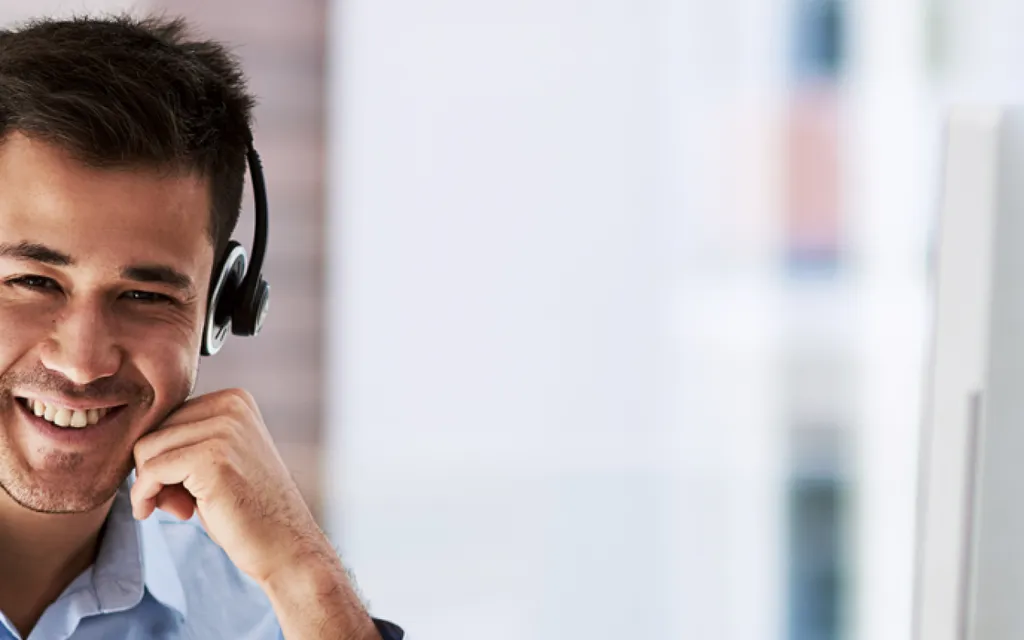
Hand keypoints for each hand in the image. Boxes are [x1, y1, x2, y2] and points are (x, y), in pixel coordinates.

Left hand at [130, 388, 328, 584]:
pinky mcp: (211, 458)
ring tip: (178, 508)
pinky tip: (152, 513)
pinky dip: (143, 496)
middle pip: (154, 429)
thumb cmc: (249, 509)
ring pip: (147, 448)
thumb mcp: (220, 461)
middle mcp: (232, 406)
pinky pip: (151, 471)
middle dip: (154, 470)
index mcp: (235, 400)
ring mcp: (224, 429)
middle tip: (178, 503)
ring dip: (149, 485)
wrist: (285, 546)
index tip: (180, 488)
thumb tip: (131, 441)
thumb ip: (186, 442)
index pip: (168, 416)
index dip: (164, 455)